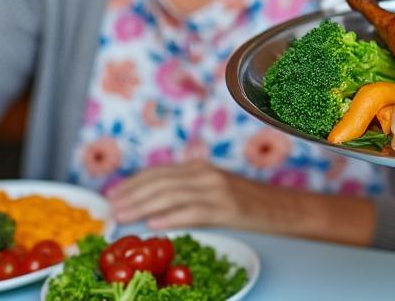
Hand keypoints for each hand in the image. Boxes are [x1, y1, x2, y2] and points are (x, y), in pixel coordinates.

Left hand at [106, 160, 375, 243]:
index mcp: (200, 169)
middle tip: (110, 209)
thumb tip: (151, 206)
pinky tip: (154, 224)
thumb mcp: (214, 191)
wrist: (284, 209)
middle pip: (159, 182)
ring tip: (123, 216)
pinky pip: (193, 212)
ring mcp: (217, 190)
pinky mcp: (227, 208)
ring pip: (171, 195)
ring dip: (143, 206)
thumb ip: (187, 192)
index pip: (158, 173)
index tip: (112, 194)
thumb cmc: (247, 205)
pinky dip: (171, 217)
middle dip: (131, 195)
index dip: (132, 183)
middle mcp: (205, 174)